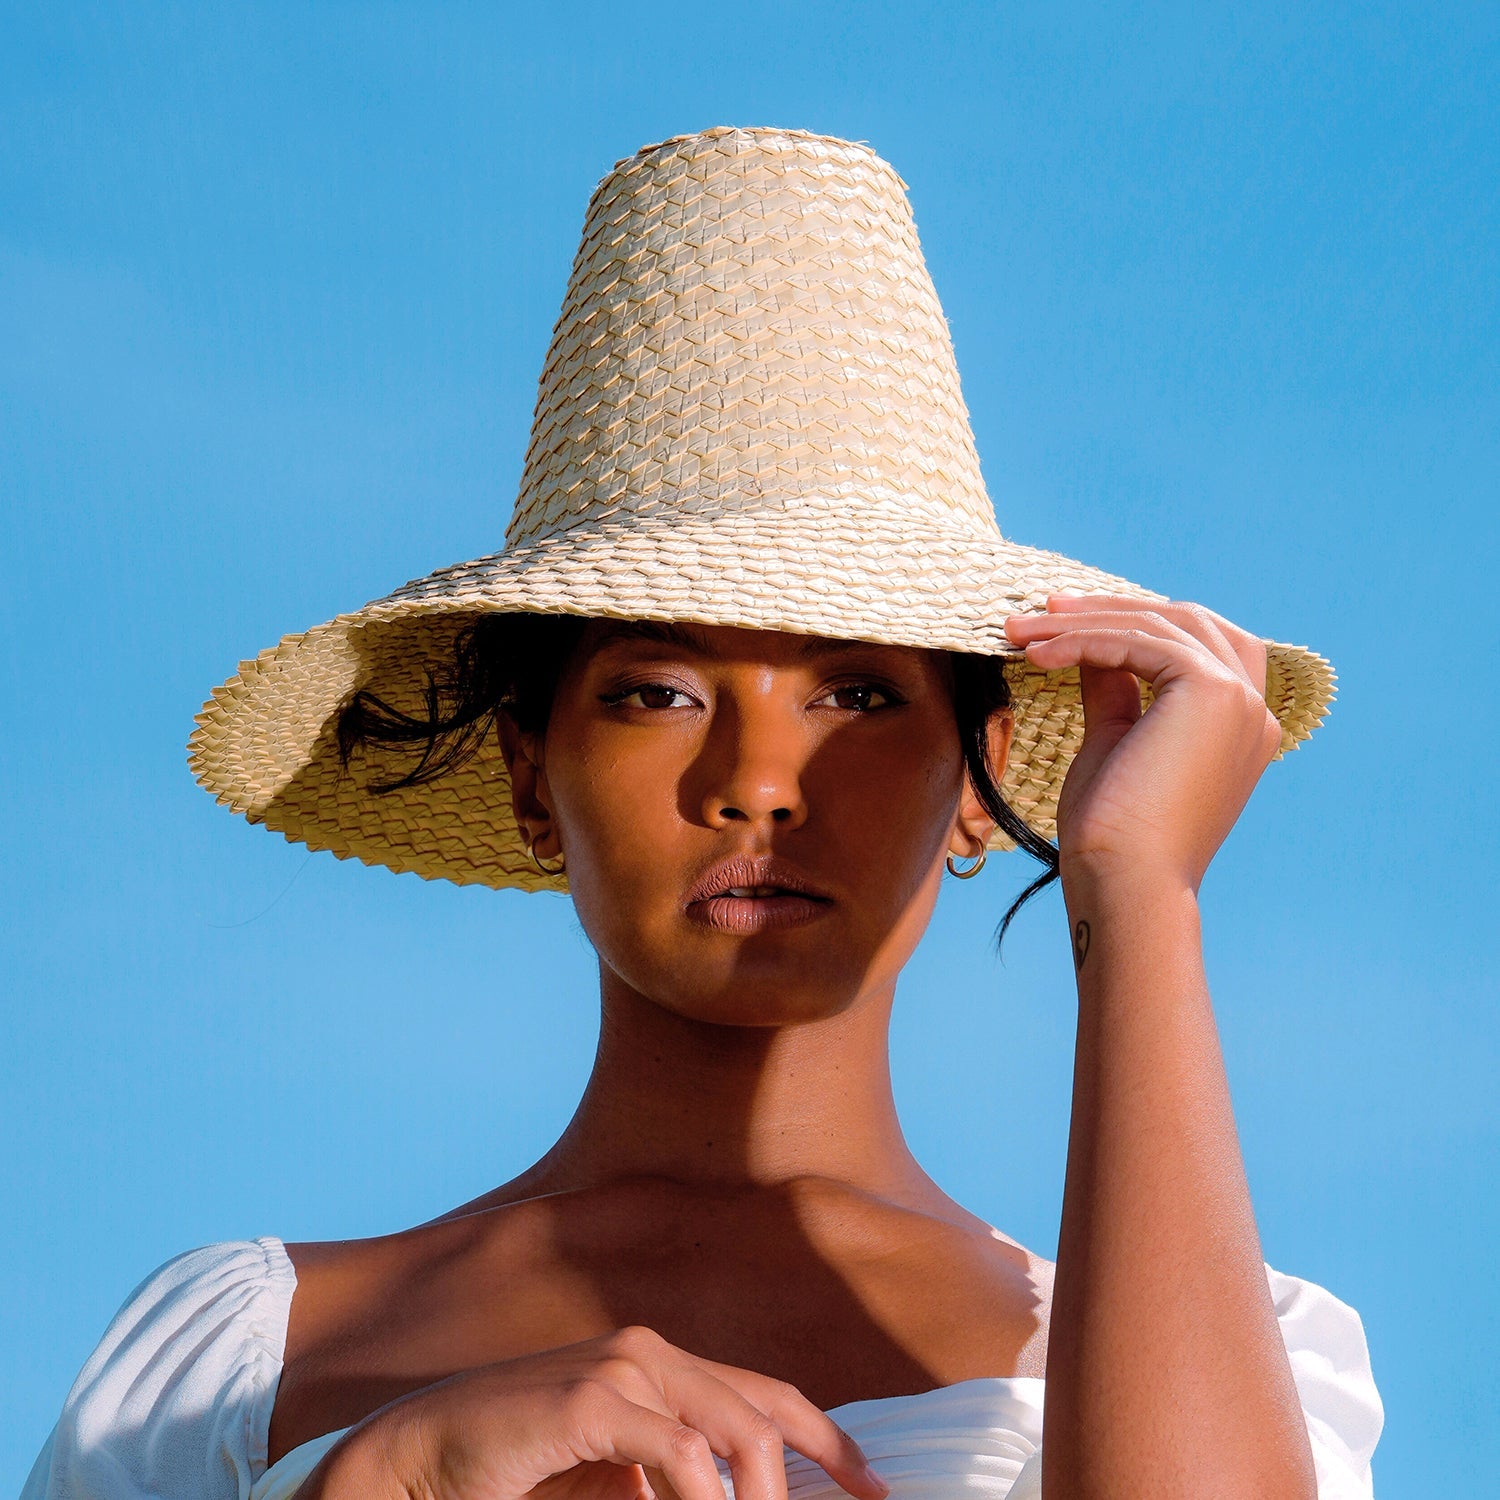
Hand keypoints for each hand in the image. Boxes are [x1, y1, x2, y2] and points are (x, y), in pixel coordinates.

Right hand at [300, 1324, 888, 1499]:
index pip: (768, 1398)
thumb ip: (672, 1488)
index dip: (829, 1442)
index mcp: (661, 1369)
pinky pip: (676, 1451)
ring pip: (732, 1431)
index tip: (874, 1490)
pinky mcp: (590, 1395)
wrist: (418, 1460)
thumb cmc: (517, 1477)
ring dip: (756, 1499)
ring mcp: (621, 1367)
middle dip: (809, 1476)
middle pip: (763, 1414)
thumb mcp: (615, 1488)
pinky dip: (703, 1497)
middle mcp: (651, 1354)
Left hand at [1003, 595, 1282, 891]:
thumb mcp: (1113, 742)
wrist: (1125, 882)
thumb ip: (1115, 690)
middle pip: (1185, 621)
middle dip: (1110, 610)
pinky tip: (1037, 656)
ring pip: (1158, 625)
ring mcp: (1239, 699)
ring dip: (1083, 622)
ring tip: (1020, 633)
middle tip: (1040, 612)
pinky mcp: (1212, 692)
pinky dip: (1083, 641)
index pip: (1196, 645)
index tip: (1064, 621)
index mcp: (1239, 725)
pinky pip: (1138, 642)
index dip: (1134, 622)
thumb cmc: (1113, 834)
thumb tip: (1091, 645)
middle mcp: (1251, 708)